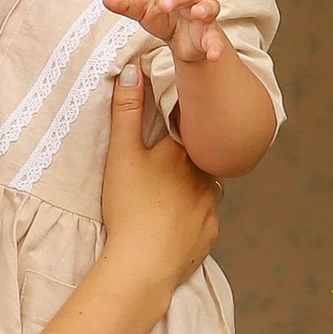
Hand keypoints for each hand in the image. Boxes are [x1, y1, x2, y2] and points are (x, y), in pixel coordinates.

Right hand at [98, 62, 221, 296]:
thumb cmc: (129, 207)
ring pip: (206, 185)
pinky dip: (193, 215)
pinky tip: (173, 222)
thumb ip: (126, 110)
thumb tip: (132, 68)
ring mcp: (211, 206)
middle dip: (187, 155)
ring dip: (192, 185)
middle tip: (163, 164)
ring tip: (168, 194)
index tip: (170, 122)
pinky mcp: (210, 232)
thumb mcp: (121, 154)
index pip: (187, 125)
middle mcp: (205, 174)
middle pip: (199, 155)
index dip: (179, 123)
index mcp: (183, 151)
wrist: (143, 265)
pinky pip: (205, 216)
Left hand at [105, 0, 222, 67]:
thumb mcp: (142, 11)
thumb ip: (126, 5)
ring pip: (209, 6)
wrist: (183, 41)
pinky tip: (214, 56)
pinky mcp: (211, 35)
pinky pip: (216, 39)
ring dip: (204, 8)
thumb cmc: (162, 17)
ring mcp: (203, 15)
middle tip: (164, 4)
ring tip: (198, 13)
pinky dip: (216, 47)